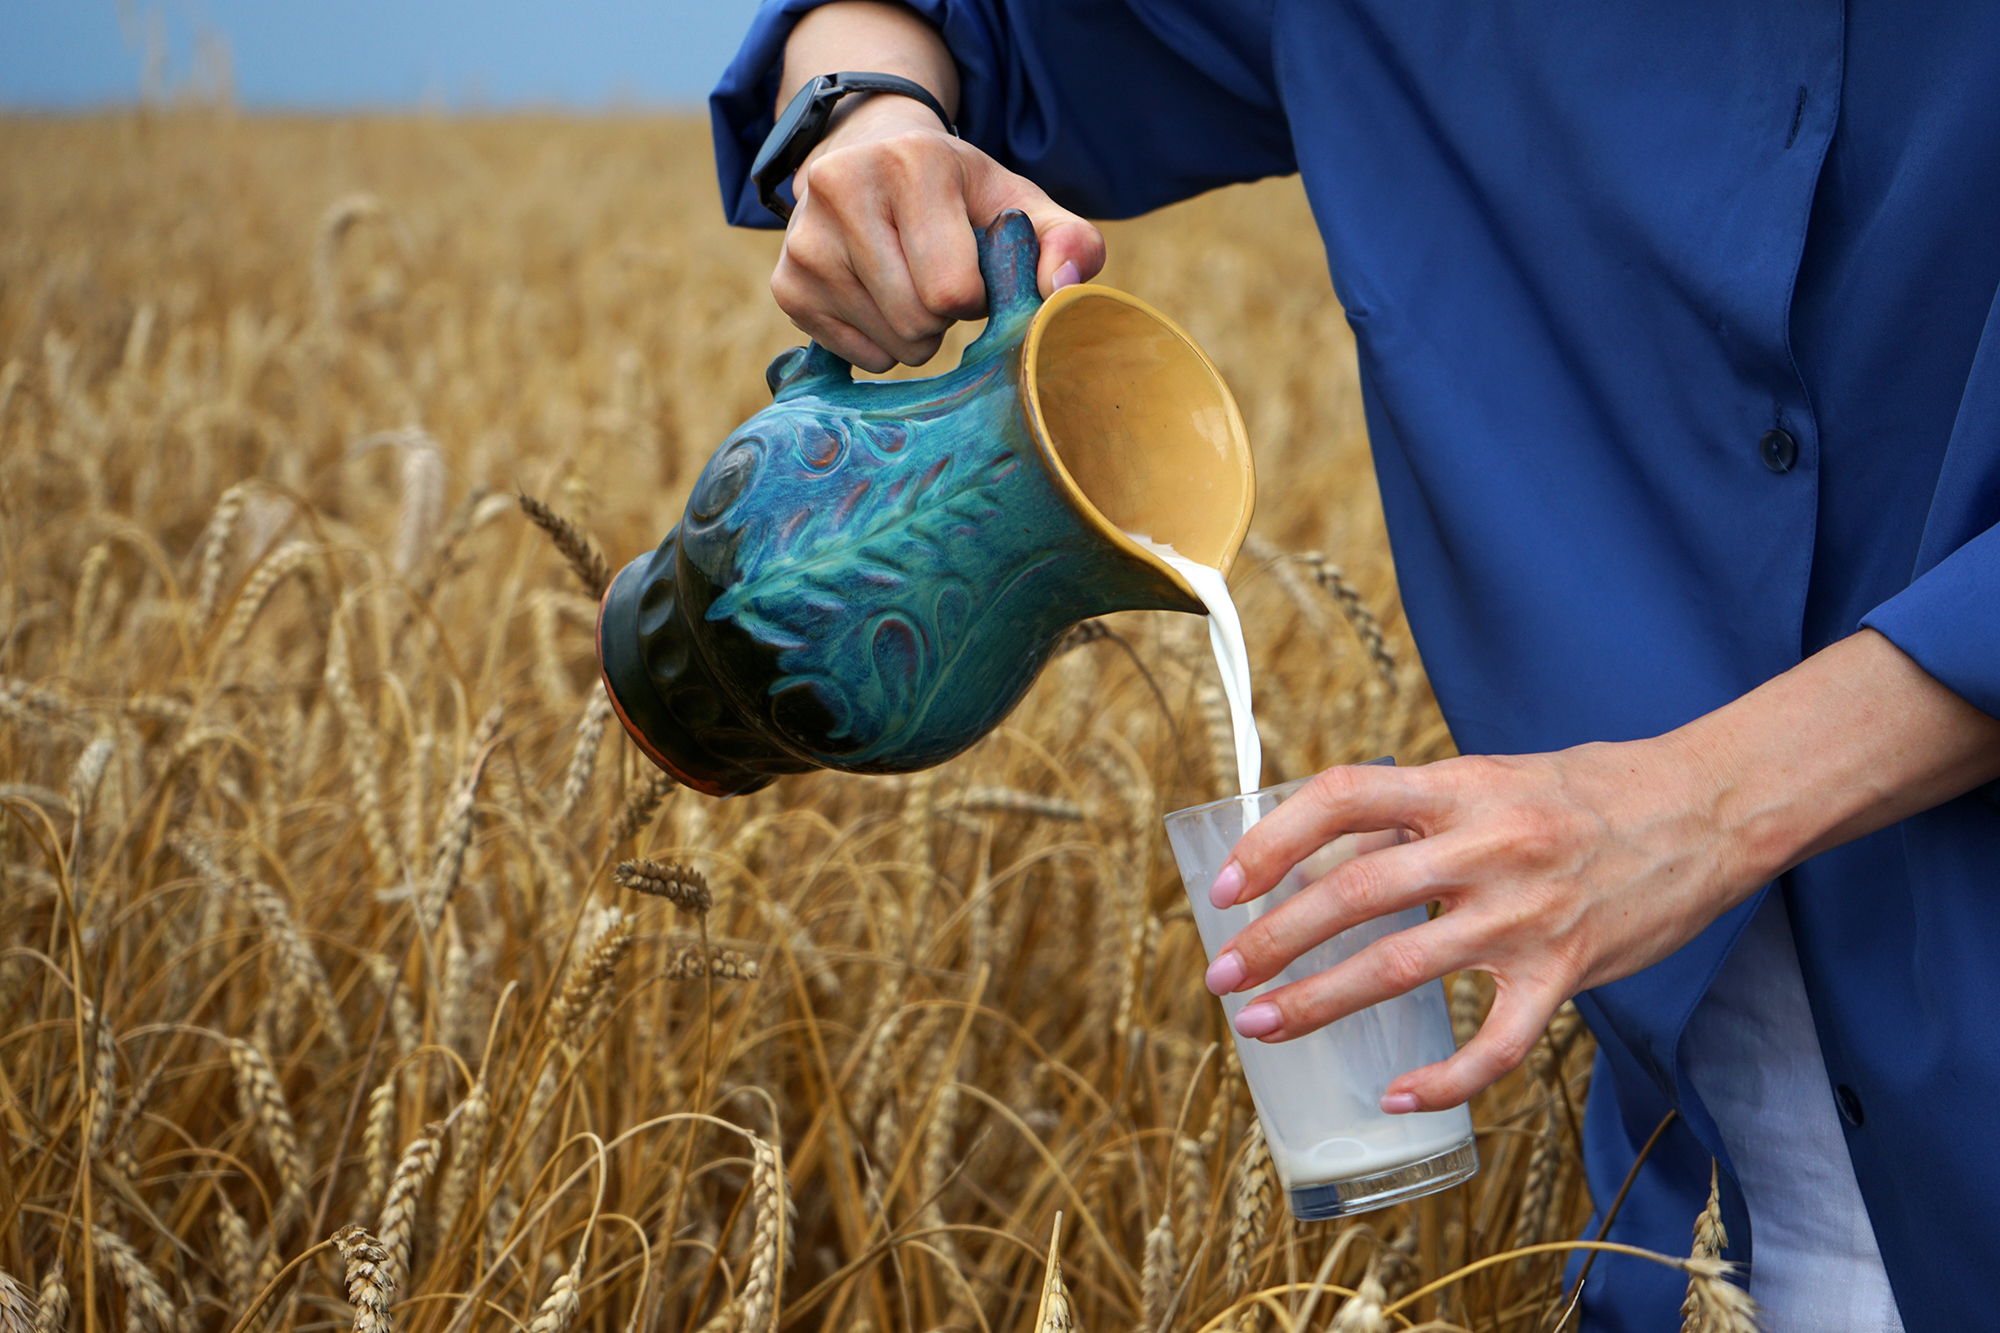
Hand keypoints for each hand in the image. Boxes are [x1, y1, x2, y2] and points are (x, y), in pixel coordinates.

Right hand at [772, 96, 1105, 371]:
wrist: (869, 156)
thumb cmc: (956, 193)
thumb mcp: (1017, 202)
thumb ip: (1067, 240)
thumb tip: (1063, 290)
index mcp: (911, 164)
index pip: (952, 290)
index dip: (976, 296)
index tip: (971, 269)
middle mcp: (843, 191)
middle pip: (918, 322)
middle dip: (945, 318)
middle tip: (940, 282)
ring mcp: (804, 240)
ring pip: (890, 345)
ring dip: (916, 333)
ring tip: (910, 284)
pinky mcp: (786, 284)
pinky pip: (857, 356)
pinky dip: (881, 343)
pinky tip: (878, 298)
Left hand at [1203, 629, 1999, 1114]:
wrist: (1710, 808)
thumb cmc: (1588, 791)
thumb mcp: (1494, 777)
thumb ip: (1415, 814)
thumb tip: (1318, 855)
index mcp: (1461, 786)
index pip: (1344, 796)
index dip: (1274, 838)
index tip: (1225, 884)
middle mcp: (1488, 846)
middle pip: (1354, 892)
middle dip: (1274, 939)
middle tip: (1221, 976)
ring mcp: (1528, 913)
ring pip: (1403, 967)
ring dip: (1321, 1001)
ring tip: (1264, 1026)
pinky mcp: (1568, 971)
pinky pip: (1496, 1042)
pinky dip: (1443, 1078)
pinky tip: (1395, 1094)